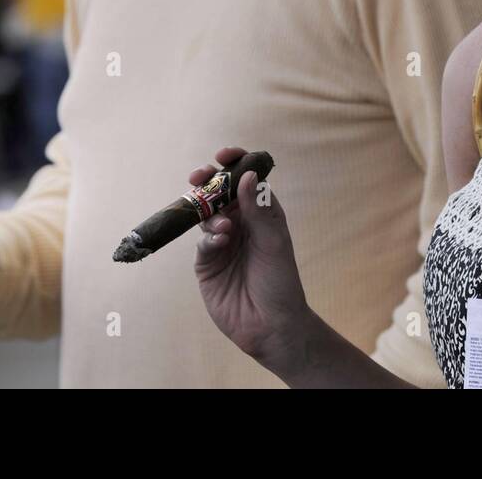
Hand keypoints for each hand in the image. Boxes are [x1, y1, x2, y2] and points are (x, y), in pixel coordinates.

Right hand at [191, 147, 310, 370]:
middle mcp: (240, 224)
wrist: (271, 326)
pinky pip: (202, 243)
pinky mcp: (207, 264)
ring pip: (206, 215)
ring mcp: (221, 243)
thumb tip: (247, 175)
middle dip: (207, 181)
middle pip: (218, 193)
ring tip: (224, 226)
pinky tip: (220, 243)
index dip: (235, 163)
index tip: (224, 155)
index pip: (245, 180)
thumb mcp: (274, 241)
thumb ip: (259, 209)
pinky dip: (208, 239)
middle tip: (200, 176)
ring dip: (210, 213)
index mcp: (260, 214)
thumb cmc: (281, 282)